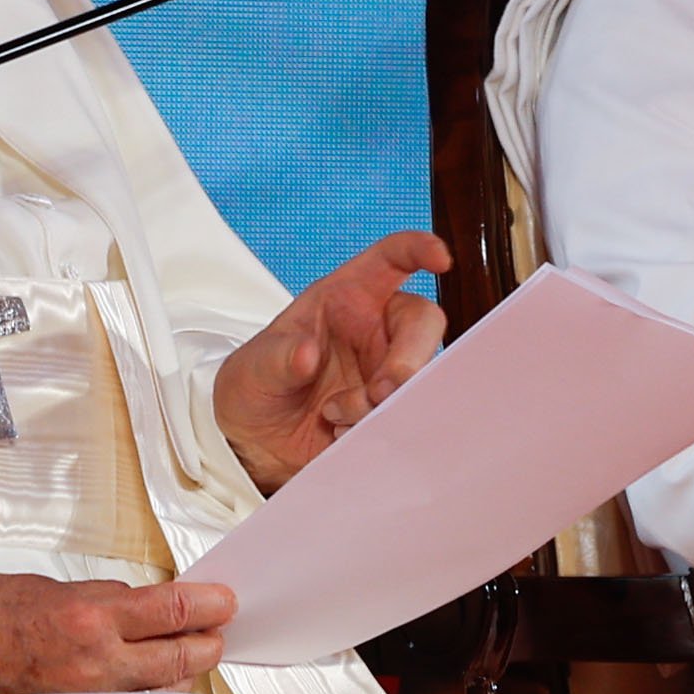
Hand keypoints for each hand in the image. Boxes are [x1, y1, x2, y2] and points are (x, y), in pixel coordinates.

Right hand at [0, 574, 233, 693]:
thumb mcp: (54, 588)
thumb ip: (107, 598)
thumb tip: (148, 606)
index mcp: (89, 619)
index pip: (172, 613)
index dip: (209, 606)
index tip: (226, 602)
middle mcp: (96, 664)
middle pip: (181, 660)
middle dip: (208, 644)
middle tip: (219, 631)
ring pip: (162, 691)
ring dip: (181, 672)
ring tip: (188, 654)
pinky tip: (151, 683)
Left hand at [215, 231, 449, 492]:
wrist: (255, 444)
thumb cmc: (256, 387)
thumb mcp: (253, 368)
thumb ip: (278, 358)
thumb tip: (307, 354)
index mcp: (346, 297)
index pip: (391, 260)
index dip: (418, 249)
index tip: (439, 258)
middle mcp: (376, 330)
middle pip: (423, 323)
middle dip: (410, 357)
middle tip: (381, 391)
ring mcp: (387, 370)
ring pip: (420, 375)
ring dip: (387, 402)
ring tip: (338, 417)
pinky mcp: (391, 410)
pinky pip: (410, 414)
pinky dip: (382, 427)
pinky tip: (343, 434)